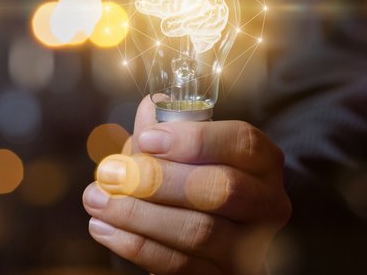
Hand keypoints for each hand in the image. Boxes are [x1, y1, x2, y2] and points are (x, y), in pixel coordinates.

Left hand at [83, 96, 290, 273]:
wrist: (201, 243)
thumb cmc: (188, 181)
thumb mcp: (177, 152)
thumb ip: (166, 129)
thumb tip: (152, 107)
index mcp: (263, 163)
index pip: (242, 143)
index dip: (194, 139)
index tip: (147, 139)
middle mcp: (268, 204)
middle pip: (222, 189)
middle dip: (158, 180)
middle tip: (110, 174)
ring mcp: (251, 248)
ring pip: (199, 231)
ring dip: (137, 215)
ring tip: (97, 200)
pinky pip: (181, 266)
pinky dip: (136, 245)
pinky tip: (105, 228)